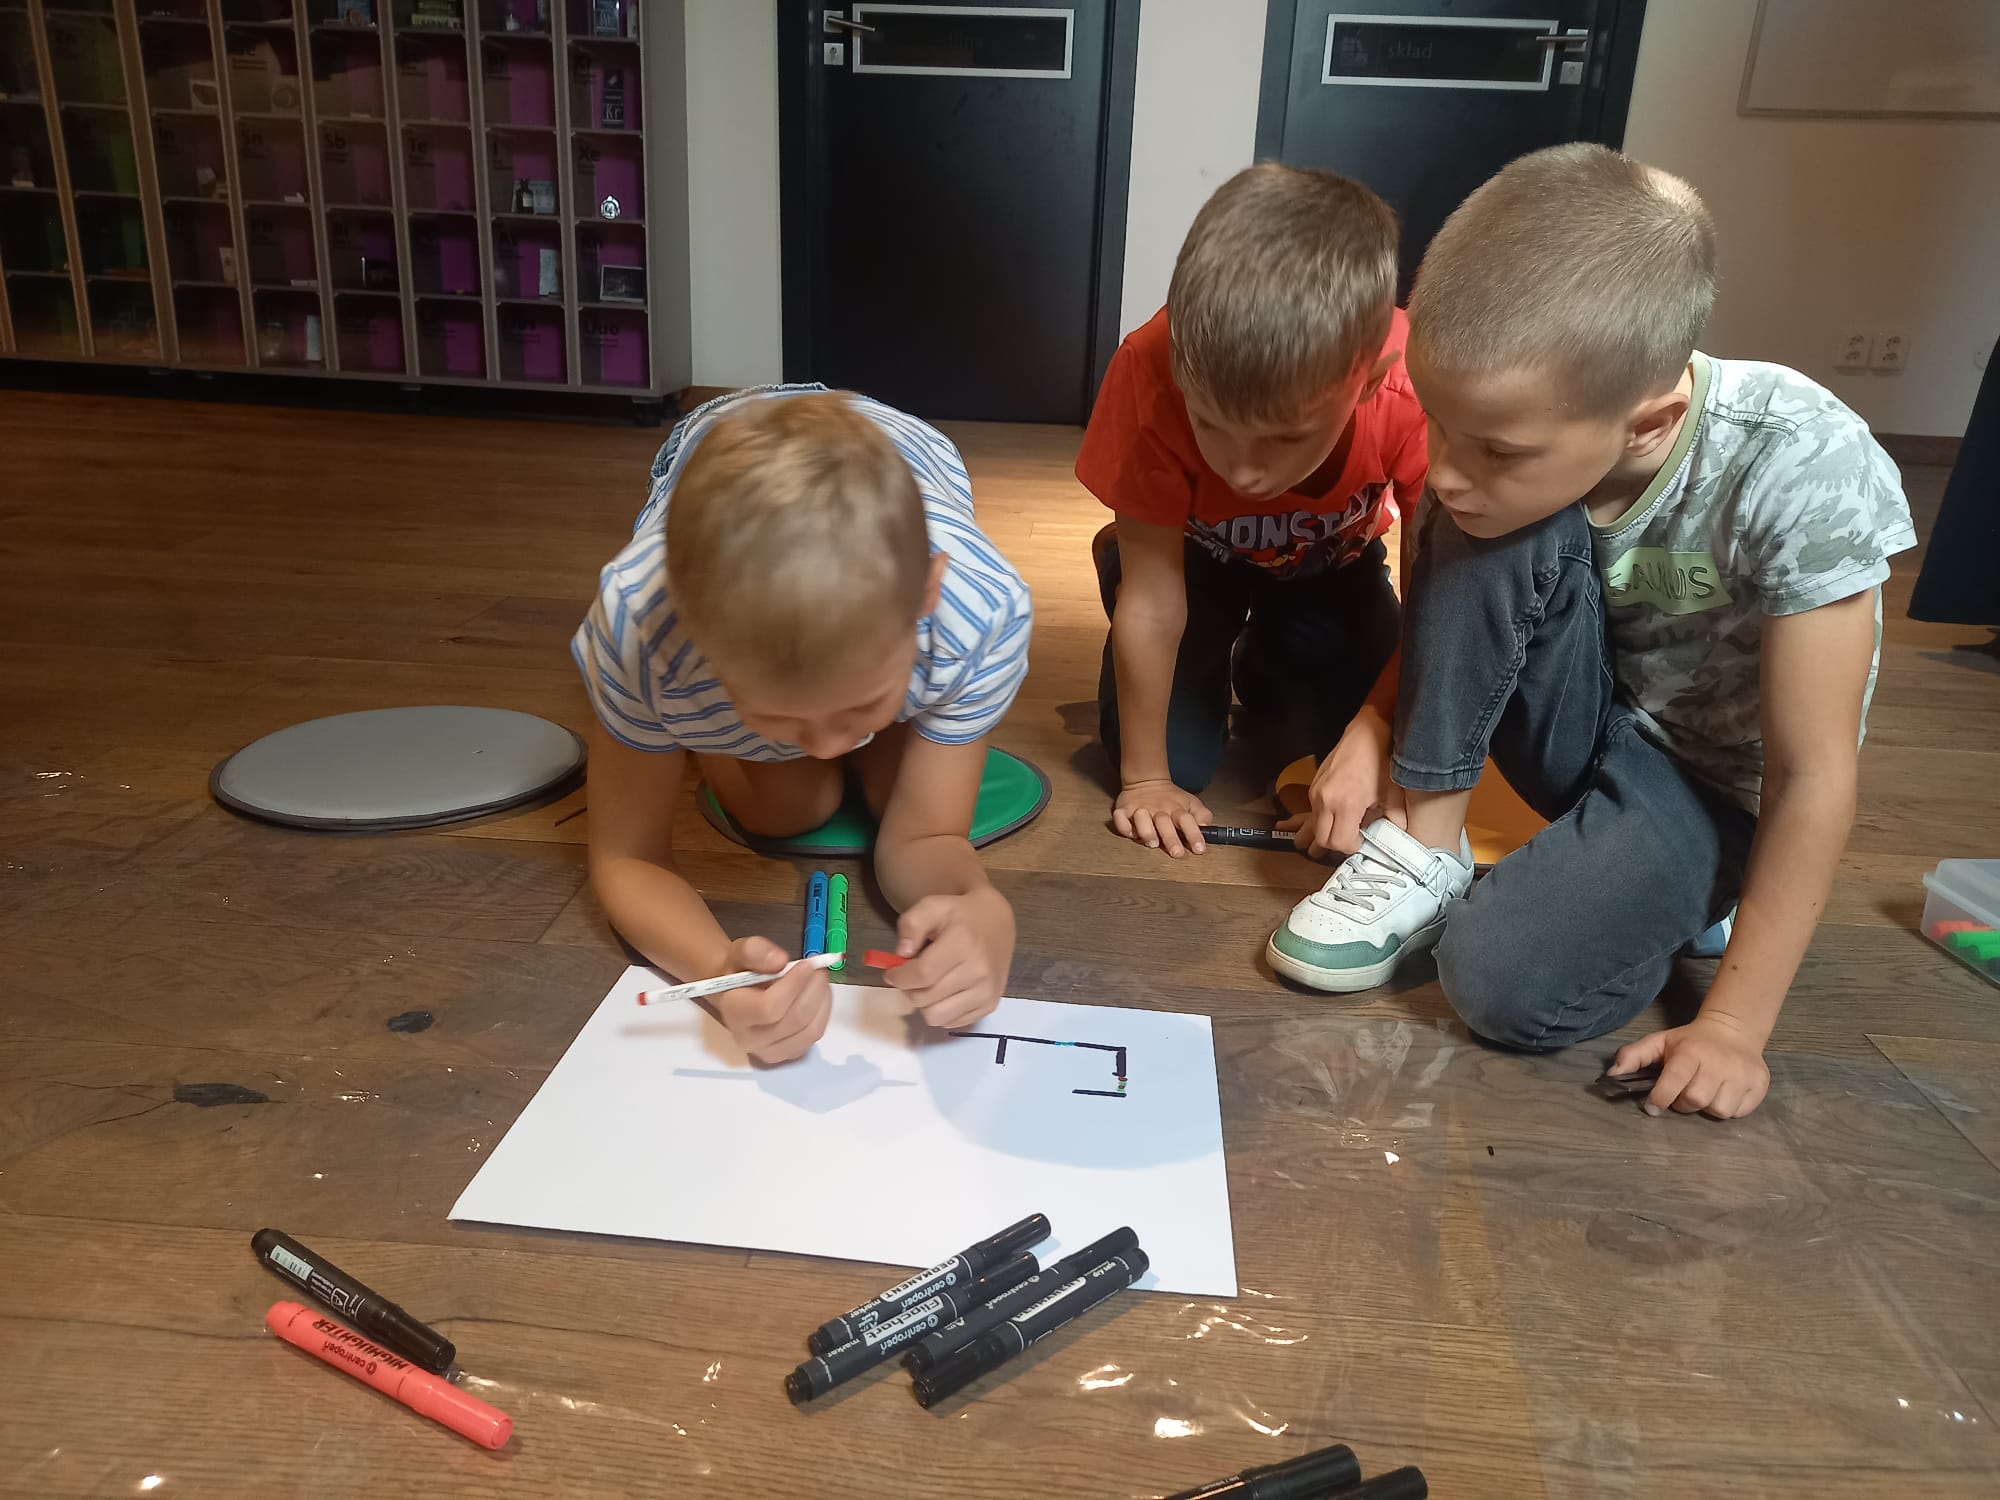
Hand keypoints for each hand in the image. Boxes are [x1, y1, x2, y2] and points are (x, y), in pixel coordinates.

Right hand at [710, 935, 832, 1064]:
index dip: (794, 985)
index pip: (769, 1008)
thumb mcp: (740, 952)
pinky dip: (823, 1012)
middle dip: (814, 989)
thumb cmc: (738, 972)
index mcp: (734, 1013)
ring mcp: (771, 1051)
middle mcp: (750, 1040)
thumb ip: (755, 951)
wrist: (736, 993)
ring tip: (819, 978)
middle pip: (795, 1019)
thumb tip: (779, 961)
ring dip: (822, 1000)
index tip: (807, 964)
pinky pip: (815, 1036)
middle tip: (819, 967)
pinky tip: (818, 994)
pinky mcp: (789, 1053)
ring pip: (811, 1030)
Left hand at [885, 886, 1015, 1030]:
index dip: (899, 977)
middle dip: (909, 988)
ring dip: (924, 1003)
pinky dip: (941, 1010)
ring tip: (929, 984)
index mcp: (963, 943)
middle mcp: (979, 971)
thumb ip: (911, 925)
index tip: (892, 973)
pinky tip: (946, 991)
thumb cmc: (960, 914)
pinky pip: (951, 1022)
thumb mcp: (932, 906)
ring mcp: (986, 992)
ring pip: (936, 1017)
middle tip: (912, 975)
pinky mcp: (990, 1006)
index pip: (922, 974)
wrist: (997, 922)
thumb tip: (902, 954)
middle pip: (924, 998)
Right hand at [1112, 778, 1211, 856]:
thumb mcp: (1190, 803)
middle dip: (1171, 839)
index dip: (1194, 835)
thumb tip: (1207, 827)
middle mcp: (1158, 809)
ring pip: (1141, 820)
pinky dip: (1123, 826)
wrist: (1146, 781)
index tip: (1199, 849)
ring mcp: (1140, 809)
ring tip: (1152, 844)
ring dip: (1146, 832)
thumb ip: (1202, 815)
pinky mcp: (1123, 810)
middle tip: (1176, 853)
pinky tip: (1131, 834)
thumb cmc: (1170, 798)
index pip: (1188, 821)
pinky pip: (1120, 819)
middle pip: (1165, 823)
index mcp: (1176, 809)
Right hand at [1276, 707, 1399, 855]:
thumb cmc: (1381, 762)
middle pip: (1321, 839)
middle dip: (1336, 845)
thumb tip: (1392, 840)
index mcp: (1346, 803)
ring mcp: (1316, 793)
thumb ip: (1394, 821)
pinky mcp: (1313, 787)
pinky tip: (1336, 815)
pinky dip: (1323, 820)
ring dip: (1326, 833)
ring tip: (1341, 831)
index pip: (1338, 842)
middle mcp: (1325, 800)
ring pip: (1314, 827)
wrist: (1366, 734)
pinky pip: (1313, 813)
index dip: (1351, 848)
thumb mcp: (1393, 795)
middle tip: (1352, 840)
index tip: (1362, 842)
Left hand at [1611, 1012, 1770, 1118]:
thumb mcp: (1659, 1042)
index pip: (1674, 1082)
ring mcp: (1742, 1075)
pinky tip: (1723, 1093)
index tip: (1653, 1105)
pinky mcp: (1759, 1085)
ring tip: (1704, 1092)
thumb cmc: (1690, 1042)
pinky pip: (1739, 1112)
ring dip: (1707, 1107)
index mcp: (1691, 1053)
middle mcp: (1719, 1064)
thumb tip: (1611, 1075)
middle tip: (1682, 1094)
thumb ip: (1633, 1056)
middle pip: (1696, 1100)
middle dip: (1684, 1103)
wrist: (1733, 1031)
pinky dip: (1729, 1109)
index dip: (1661, 1098)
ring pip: (1719, 1110)